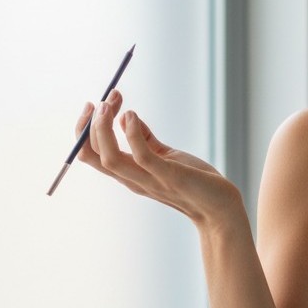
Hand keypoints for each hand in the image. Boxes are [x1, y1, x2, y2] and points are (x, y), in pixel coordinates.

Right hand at [76, 89, 241, 224]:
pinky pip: (142, 157)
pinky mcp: (169, 177)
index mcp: (129, 174)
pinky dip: (133, 135)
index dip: (86, 128)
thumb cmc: (195, 181)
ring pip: (109, 158)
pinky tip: (133, 116)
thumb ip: (145, 140)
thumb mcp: (165, 156)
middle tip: (101, 100)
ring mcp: (150, 180)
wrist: (221, 207)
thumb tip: (125, 117)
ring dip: (103, 129)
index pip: (91, 154)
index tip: (94, 103)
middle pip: (92, 155)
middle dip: (89, 125)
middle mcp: (133, 180)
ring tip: (109, 105)